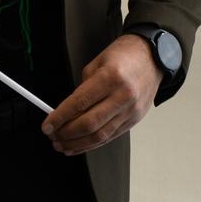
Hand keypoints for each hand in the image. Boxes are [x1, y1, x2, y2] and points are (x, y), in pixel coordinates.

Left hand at [41, 34, 160, 155]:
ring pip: (100, 135)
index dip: (60, 117)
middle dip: (66, 134)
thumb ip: (82, 88)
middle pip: (90, 124)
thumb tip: (67, 111)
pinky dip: (93, 144)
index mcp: (111, 78)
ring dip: (78, 144)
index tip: (47, 125)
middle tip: (52, 136)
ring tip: (62, 145)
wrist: (153, 58)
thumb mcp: (97, 63)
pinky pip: (111, 137)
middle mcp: (123, 96)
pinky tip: (80, 145)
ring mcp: (131, 111)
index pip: (79, 103)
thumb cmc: (124, 56)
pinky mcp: (134, 120)